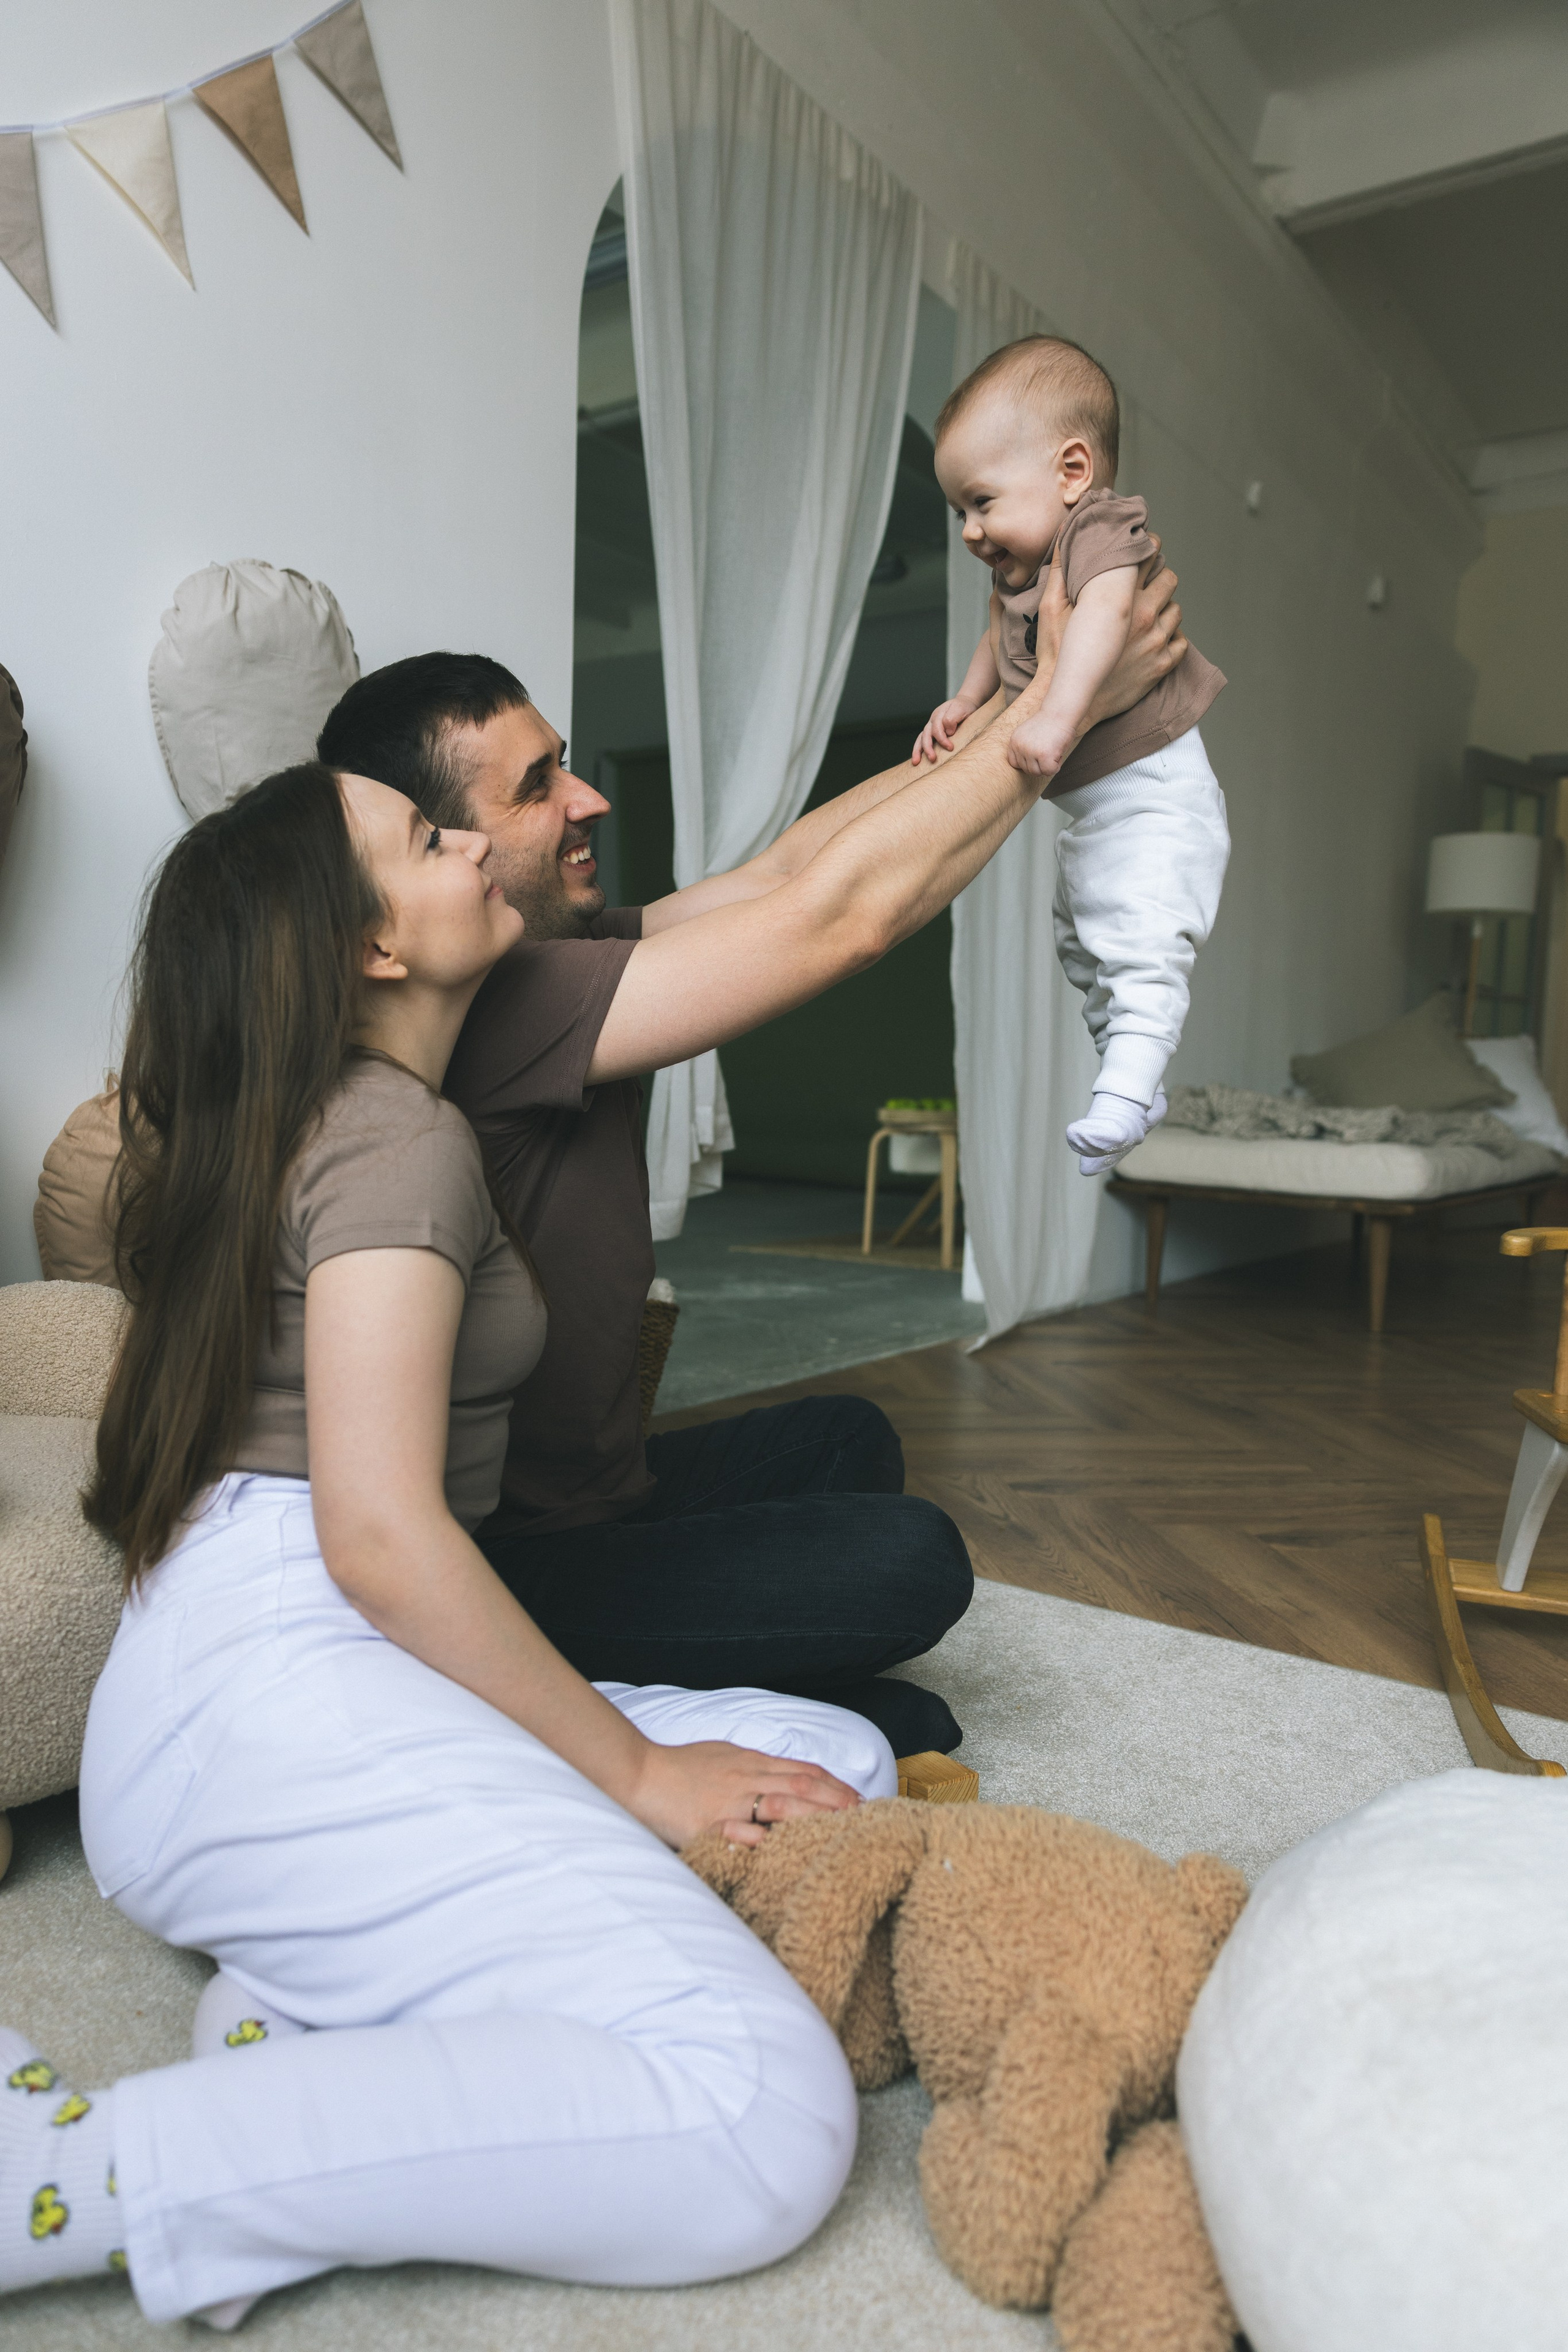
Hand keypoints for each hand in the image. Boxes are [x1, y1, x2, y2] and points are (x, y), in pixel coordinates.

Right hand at [627, 1738, 861, 1848]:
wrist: (638, 1773)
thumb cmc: (680, 1768)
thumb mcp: (723, 1757)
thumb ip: (754, 1766)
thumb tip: (784, 1775)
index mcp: (750, 1763)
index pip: (803, 1771)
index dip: (835, 1784)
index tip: (859, 1799)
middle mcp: (745, 1779)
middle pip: (801, 1786)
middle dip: (836, 1800)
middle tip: (864, 1816)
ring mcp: (727, 1802)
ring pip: (778, 1804)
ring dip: (813, 1817)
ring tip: (839, 1831)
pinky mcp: (705, 1824)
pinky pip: (734, 1830)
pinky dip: (756, 1836)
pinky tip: (776, 1846)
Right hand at [913, 699, 974, 766]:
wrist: (965, 703)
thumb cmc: (964, 708)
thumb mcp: (960, 709)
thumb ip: (952, 718)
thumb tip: (948, 732)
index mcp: (939, 715)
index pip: (937, 729)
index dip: (942, 739)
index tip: (951, 748)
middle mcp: (932, 721)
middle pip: (926, 735)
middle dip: (927, 748)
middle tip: (932, 759)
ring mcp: (931, 727)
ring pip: (921, 739)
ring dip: (918, 751)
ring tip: (916, 762)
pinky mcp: (932, 733)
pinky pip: (922, 741)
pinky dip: (919, 750)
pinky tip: (919, 760)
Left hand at [1007, 711, 1069, 779]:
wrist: (1060, 712)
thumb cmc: (1048, 724)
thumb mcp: (1028, 735)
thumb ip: (1024, 748)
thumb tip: (1026, 767)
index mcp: (1014, 741)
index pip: (1015, 763)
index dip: (1028, 762)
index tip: (1037, 754)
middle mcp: (1020, 746)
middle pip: (1027, 770)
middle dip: (1040, 764)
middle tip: (1049, 749)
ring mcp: (1030, 751)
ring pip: (1037, 773)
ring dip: (1047, 766)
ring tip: (1053, 750)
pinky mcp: (1044, 756)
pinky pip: (1049, 771)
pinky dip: (1056, 766)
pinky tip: (1058, 753)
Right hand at [1030, 539, 1186, 728]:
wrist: (1066, 701)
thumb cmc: (1056, 656)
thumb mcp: (1050, 608)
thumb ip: (1061, 570)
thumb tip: (1065, 535)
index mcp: (1122, 599)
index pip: (1149, 558)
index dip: (1148, 549)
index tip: (1144, 549)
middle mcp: (1144, 618)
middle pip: (1169, 581)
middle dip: (1159, 577)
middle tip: (1145, 583)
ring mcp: (1156, 644)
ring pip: (1177, 611)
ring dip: (1165, 607)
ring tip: (1148, 612)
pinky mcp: (1160, 667)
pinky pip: (1181, 643)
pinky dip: (1172, 637)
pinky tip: (1155, 637)